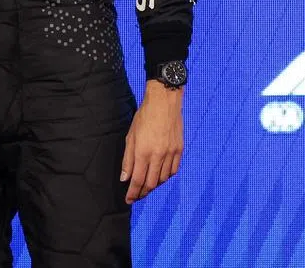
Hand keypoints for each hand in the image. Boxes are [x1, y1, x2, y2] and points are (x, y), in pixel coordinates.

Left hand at [121, 80, 183, 203]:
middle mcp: (158, 156)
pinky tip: (159, 177)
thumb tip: (125, 178)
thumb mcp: (130, 136)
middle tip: (136, 196)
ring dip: (153, 185)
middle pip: (150, 183)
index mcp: (143, 152)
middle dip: (142, 192)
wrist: (164, 104)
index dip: (133, 193)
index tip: (129, 200)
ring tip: (146, 187)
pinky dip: (165, 177)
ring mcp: (170, 154)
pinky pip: (173, 171)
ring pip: (162, 179)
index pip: (137, 180)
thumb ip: (128, 159)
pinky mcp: (179, 151)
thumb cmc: (144, 118)